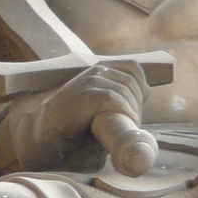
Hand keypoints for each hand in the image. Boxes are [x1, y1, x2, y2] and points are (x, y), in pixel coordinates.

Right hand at [30, 59, 149, 152]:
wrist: (50, 129)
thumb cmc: (79, 119)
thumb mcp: (101, 100)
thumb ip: (120, 92)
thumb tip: (148, 91)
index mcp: (101, 69)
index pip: (133, 67)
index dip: (141, 85)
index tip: (140, 104)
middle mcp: (96, 71)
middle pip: (131, 81)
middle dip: (138, 103)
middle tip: (134, 122)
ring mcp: (90, 81)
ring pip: (124, 91)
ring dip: (132, 110)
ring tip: (130, 125)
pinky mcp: (85, 94)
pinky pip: (113, 98)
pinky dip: (124, 111)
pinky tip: (125, 121)